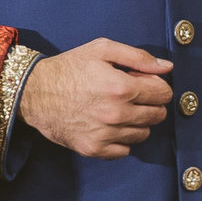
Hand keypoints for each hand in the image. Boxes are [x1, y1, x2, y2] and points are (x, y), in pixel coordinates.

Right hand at [20, 39, 172, 158]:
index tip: (144, 83)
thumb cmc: (69, 68)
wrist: (34, 92)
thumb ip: (138, 57)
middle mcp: (116, 114)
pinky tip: (110, 126)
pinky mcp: (93, 149)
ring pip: (143, 134)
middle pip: (157, 115)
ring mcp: (105, 134)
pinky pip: (125, 151)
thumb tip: (166, 67)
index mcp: (121, 87)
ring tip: (120, 110)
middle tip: (133, 96)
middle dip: (151, 104)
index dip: (157, 86)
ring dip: (138, 122)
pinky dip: (122, 140)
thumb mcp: (102, 49)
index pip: (163, 94)